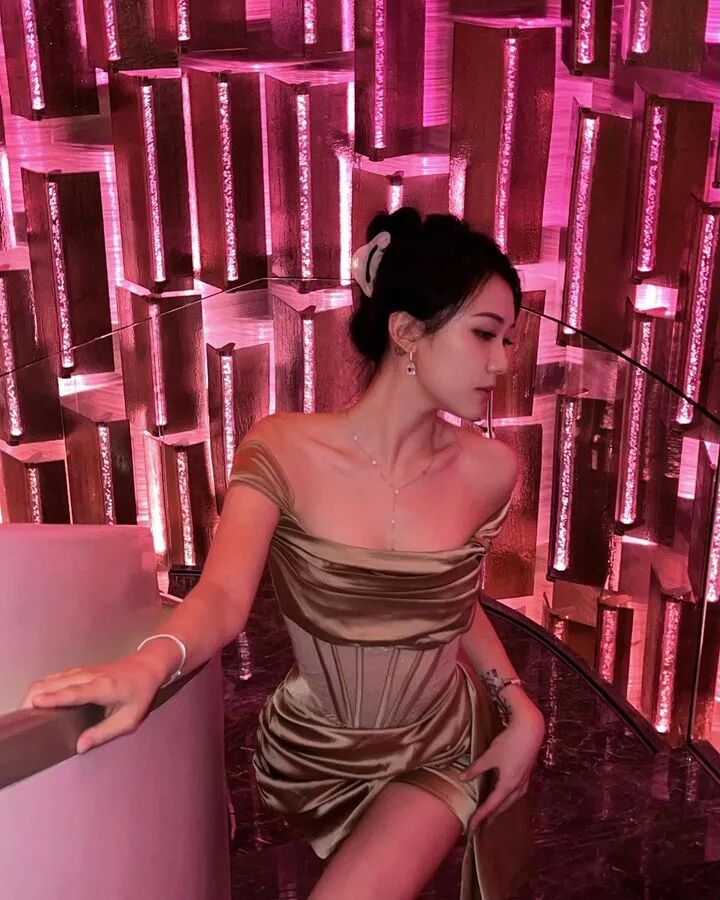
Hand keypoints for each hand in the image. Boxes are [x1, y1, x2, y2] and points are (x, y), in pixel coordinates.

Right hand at [18, 656, 164, 754]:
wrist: (146, 667)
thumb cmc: (140, 694)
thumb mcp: (130, 719)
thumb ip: (104, 733)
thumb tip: (80, 746)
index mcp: (103, 688)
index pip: (74, 692)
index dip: (54, 697)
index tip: (36, 703)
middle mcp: (89, 676)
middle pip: (54, 683)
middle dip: (34, 698)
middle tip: (25, 720)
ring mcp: (82, 671)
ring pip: (51, 678)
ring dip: (35, 693)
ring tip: (26, 714)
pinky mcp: (79, 671)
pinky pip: (55, 677)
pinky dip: (42, 687)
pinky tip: (37, 701)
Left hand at [460, 696, 544, 831]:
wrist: (530, 730)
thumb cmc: (510, 742)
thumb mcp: (490, 756)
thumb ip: (476, 769)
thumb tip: (461, 778)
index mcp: (508, 785)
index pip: (491, 806)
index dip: (481, 816)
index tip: (472, 827)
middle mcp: (518, 787)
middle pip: (503, 807)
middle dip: (491, 816)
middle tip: (481, 825)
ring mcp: (524, 781)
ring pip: (511, 801)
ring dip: (501, 809)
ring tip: (491, 814)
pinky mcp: (527, 774)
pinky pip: (517, 793)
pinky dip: (508, 799)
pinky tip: (505, 795)